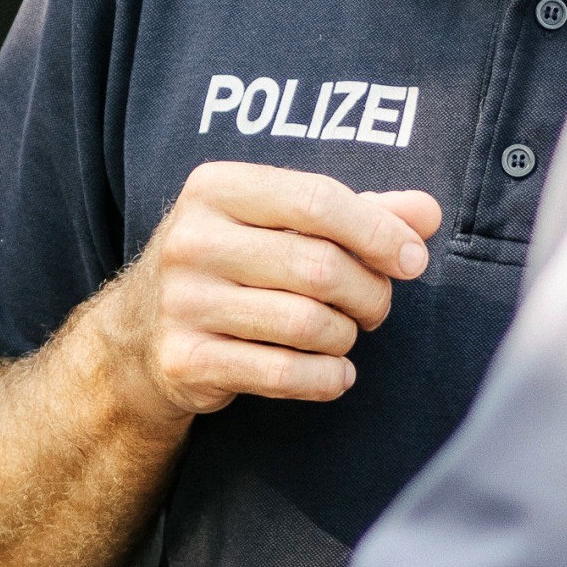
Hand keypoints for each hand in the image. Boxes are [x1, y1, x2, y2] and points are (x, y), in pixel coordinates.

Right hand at [92, 162, 441, 420]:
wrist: (138, 336)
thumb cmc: (233, 265)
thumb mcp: (281, 223)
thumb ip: (358, 212)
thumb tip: (427, 213)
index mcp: (216, 187)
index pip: (318, 199)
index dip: (379, 232)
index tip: (414, 260)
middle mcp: (192, 239)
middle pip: (319, 266)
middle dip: (369, 292)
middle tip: (378, 306)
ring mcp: (183, 302)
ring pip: (307, 323)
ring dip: (346, 336)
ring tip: (345, 334)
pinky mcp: (185, 360)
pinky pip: (282, 374)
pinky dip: (327, 378)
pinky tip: (336, 373)